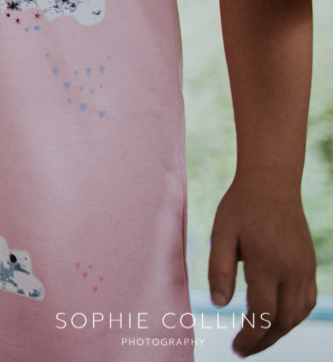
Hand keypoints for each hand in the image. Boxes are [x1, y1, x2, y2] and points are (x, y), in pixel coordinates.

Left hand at [207, 176, 317, 355]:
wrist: (272, 183)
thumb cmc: (240, 207)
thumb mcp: (221, 234)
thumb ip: (219, 270)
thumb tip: (219, 304)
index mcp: (267, 265)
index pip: (263, 315)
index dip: (251, 337)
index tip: (236, 348)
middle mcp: (292, 271)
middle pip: (284, 321)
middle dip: (264, 341)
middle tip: (243, 350)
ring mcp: (305, 269)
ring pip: (299, 314)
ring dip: (280, 332)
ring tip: (258, 338)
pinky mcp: (310, 265)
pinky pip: (307, 301)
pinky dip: (294, 317)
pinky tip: (278, 320)